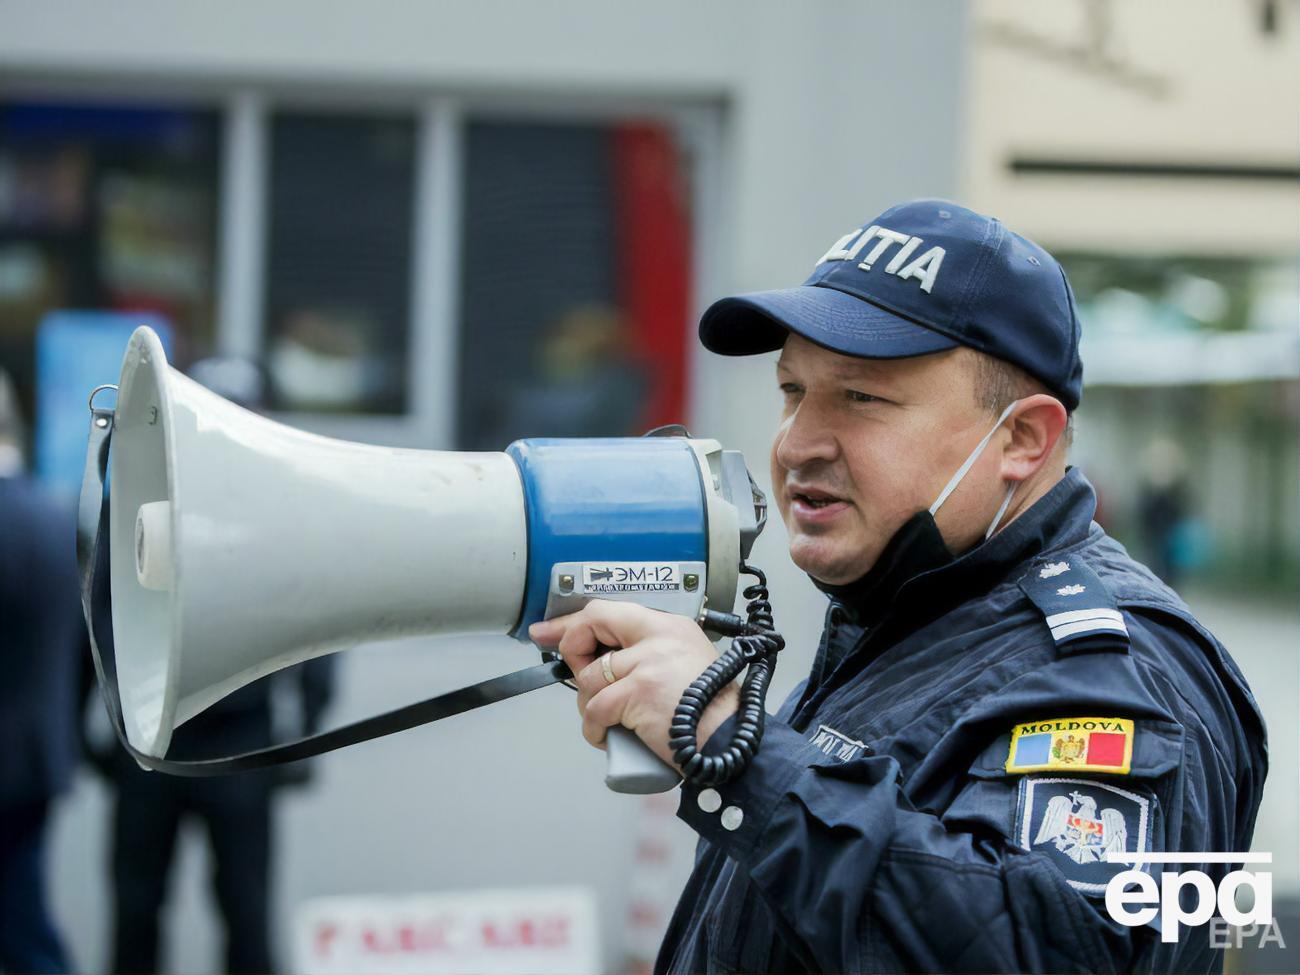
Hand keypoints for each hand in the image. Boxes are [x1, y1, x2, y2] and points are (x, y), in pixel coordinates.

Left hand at [529, 601, 739, 765]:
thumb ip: (646, 654)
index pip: (609, 610)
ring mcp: (647, 662)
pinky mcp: (638, 692)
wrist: (729, 741)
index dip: (572, 622)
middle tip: (573, 673)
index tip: (549, 631)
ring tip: (613, 719)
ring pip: (589, 677)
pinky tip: (608, 735)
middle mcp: (658, 636)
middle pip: (592, 624)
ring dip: (591, 705)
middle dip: (571, 650)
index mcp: (669, 626)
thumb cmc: (707, 712)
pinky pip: (595, 708)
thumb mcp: (683, 663)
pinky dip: (595, 729)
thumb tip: (597, 659)